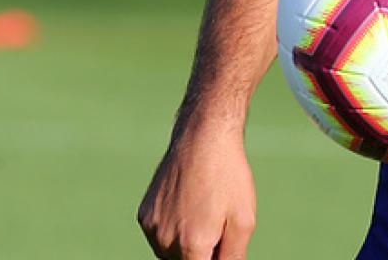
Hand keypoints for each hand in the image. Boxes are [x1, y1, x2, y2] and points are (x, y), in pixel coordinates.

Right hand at [138, 123, 256, 258]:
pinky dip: (173, 230)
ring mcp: (151, 228)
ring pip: (170, 253)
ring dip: (186, 244)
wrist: (203, 139)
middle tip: (218, 224)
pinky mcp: (144, 215)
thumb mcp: (243, 220)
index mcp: (192, 245)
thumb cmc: (228, 178)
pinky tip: (188, 205)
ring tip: (204, 211)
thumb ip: (232, 257)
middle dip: (202, 253)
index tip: (217, 242)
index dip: (213, 258)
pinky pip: (158, 235)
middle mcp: (165, 240)